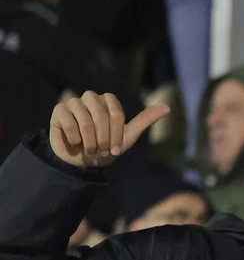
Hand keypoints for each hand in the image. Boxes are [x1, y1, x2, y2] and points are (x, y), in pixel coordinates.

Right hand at [49, 91, 168, 168]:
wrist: (82, 161)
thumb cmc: (106, 147)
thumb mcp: (127, 137)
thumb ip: (145, 121)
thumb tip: (167, 107)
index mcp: (108, 102)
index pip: (116, 112)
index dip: (116, 134)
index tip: (116, 150)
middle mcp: (91, 98)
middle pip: (100, 114)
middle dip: (103, 137)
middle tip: (102, 151)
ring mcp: (74, 103)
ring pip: (84, 118)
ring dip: (89, 140)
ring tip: (90, 150)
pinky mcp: (59, 111)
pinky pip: (68, 121)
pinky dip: (74, 137)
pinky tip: (76, 143)